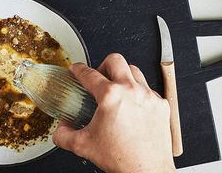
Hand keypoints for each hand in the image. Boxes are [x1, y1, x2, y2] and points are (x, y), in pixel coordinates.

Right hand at [53, 53, 174, 172]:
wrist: (147, 171)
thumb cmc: (121, 158)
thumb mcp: (83, 146)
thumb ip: (64, 134)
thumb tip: (61, 128)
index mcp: (110, 96)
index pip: (89, 74)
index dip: (78, 69)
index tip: (76, 69)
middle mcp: (131, 91)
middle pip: (115, 60)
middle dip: (102, 65)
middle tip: (98, 77)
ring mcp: (148, 96)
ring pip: (134, 70)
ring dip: (123, 75)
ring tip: (117, 88)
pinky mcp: (161, 105)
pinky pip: (148, 89)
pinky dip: (138, 92)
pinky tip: (133, 105)